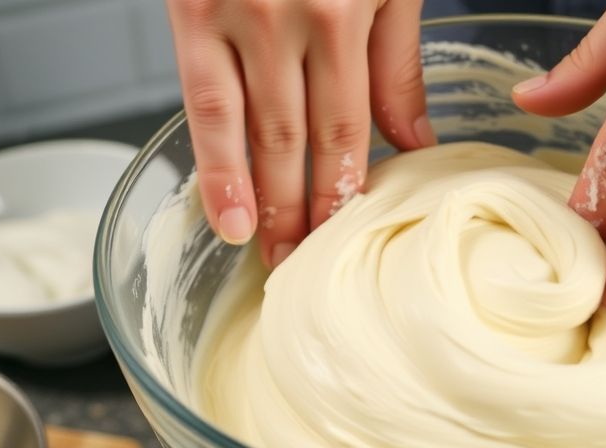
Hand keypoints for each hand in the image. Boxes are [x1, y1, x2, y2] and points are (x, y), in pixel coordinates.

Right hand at [166, 0, 434, 266]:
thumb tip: (413, 140)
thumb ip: (396, 58)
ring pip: (246, 131)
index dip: (342, 187)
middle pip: (294, 138)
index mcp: (340, 12)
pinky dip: (212, 164)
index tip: (344, 232)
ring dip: (257, 202)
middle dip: (301, 211)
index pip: (343, 125)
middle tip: (303, 264)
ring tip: (269, 254)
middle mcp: (286, 20)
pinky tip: (222, 209)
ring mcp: (235, 19)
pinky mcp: (191, 12)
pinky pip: (200, 101)